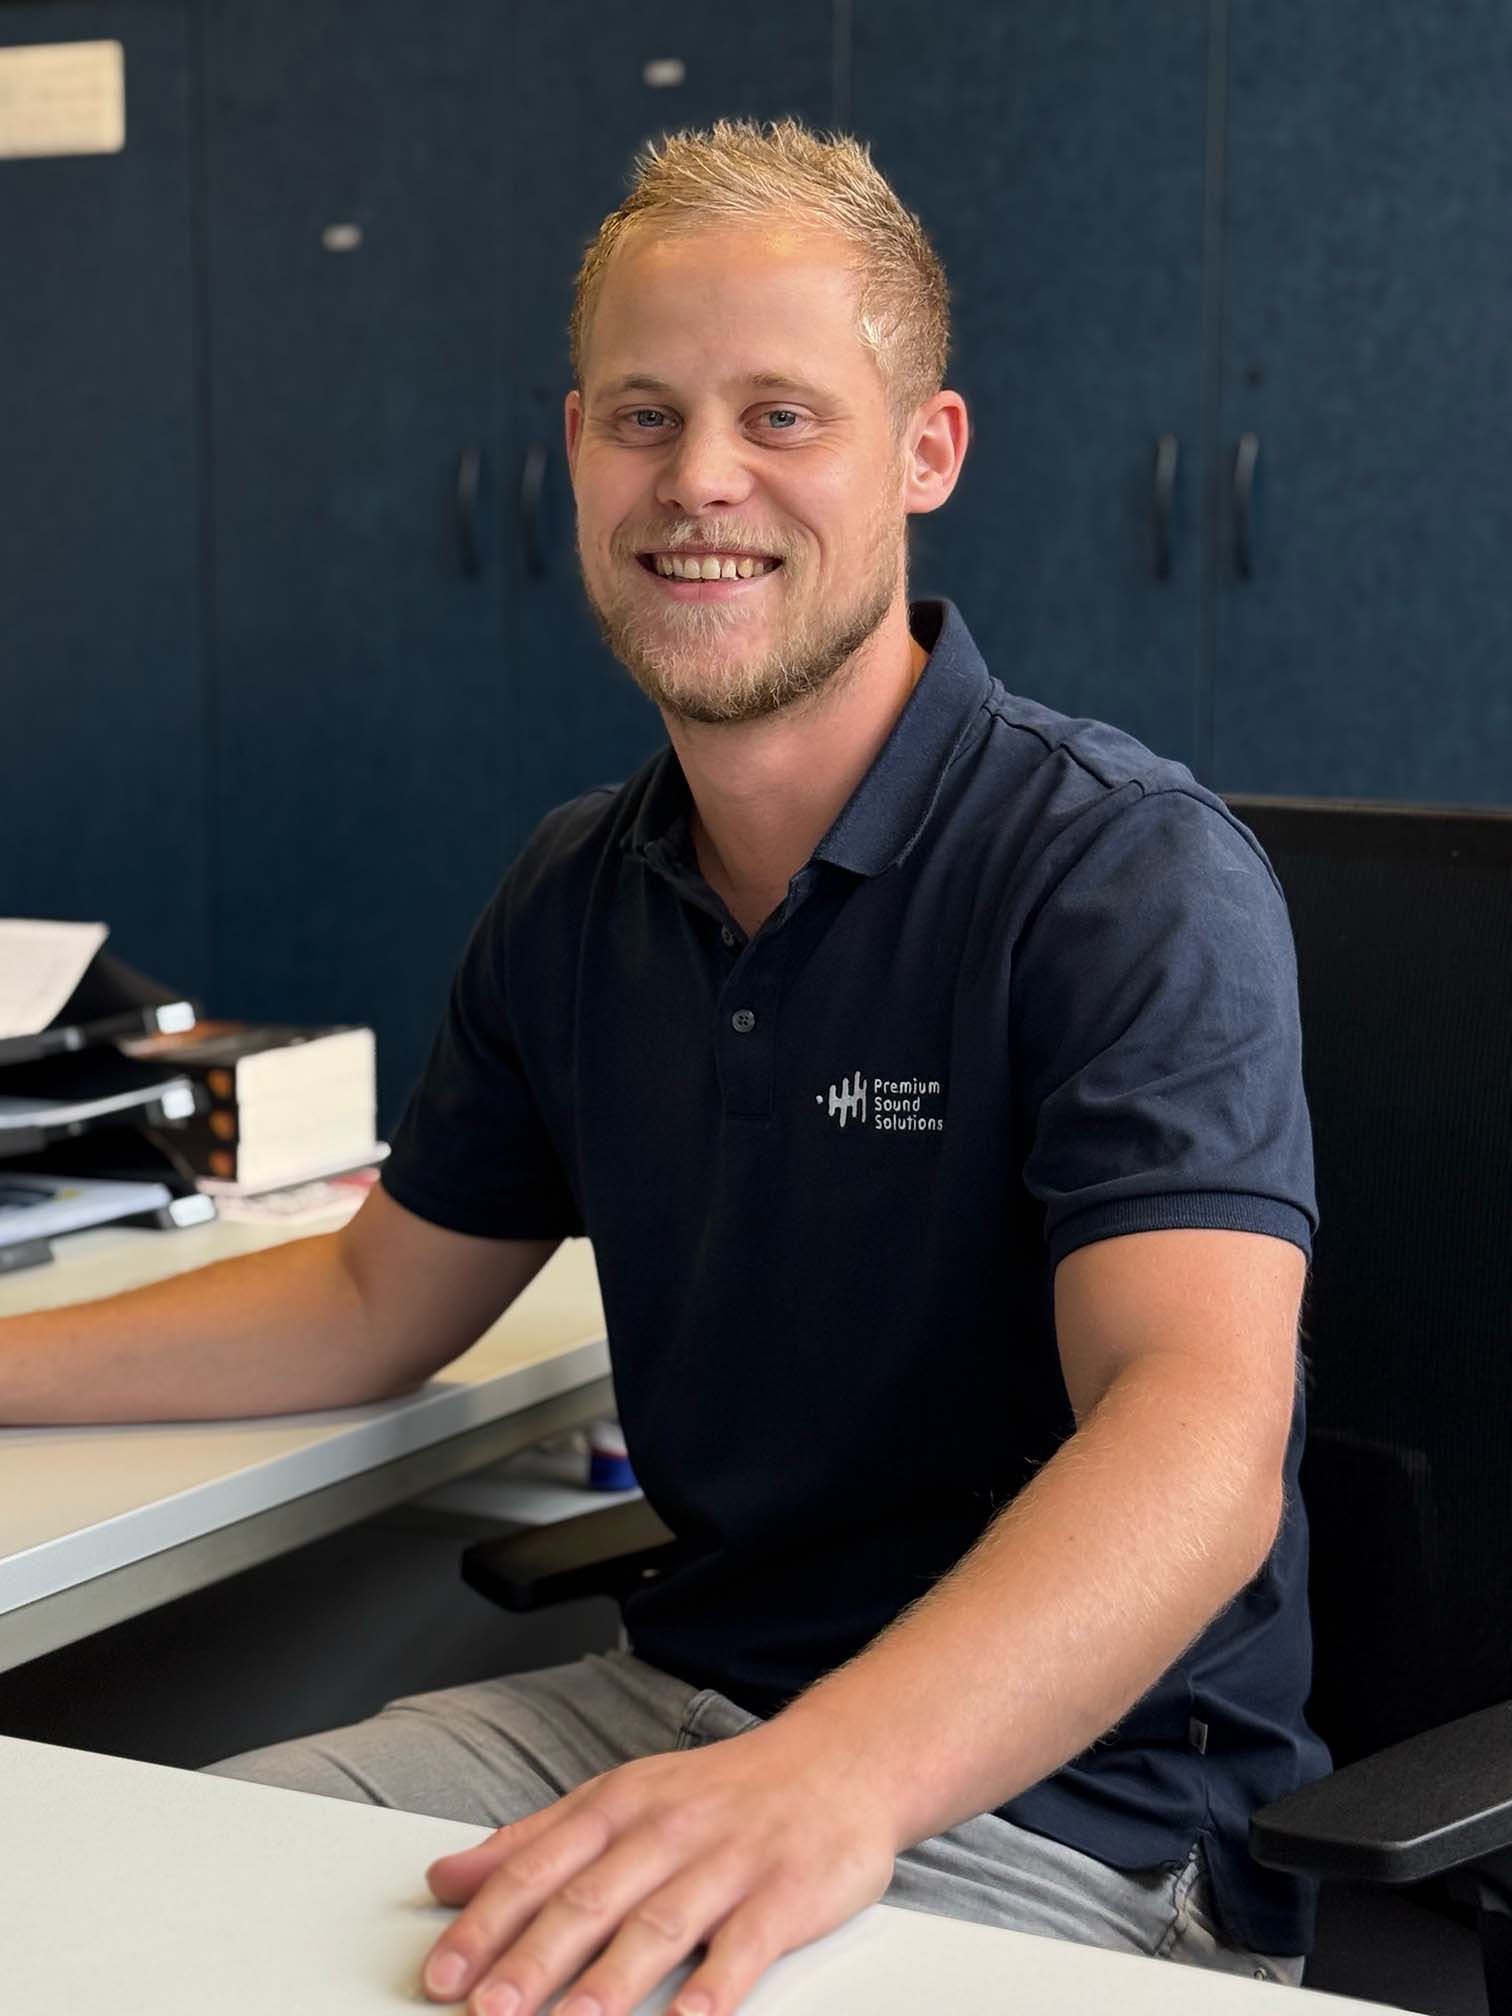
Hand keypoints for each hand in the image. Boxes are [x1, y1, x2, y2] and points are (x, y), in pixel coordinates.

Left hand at [418, 1716, 898, 2015]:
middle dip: (533, 1960)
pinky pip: (747, 1943)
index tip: (443, 1974)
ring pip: (661, 1923)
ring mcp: (728, 1862)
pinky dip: (717, 1983)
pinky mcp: (785, 1893)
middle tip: (489, 2010)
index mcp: (619, 1807)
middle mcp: (667, 1831)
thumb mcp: (619, 1798)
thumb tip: (448, 1877)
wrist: (838, 1760)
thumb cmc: (719, 1792)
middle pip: (590, 1900)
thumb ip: (533, 1841)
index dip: (487, 1923)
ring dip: (612, 1981)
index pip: (539, 1866)